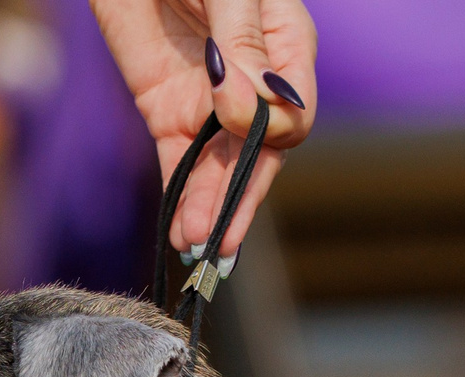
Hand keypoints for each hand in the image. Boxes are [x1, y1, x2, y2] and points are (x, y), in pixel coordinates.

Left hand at [90, 0, 315, 259]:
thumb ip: (241, 41)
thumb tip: (249, 109)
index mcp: (286, 48)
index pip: (294, 114)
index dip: (271, 131)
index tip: (238, 117)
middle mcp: (255, 84)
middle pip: (260, 157)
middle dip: (240, 200)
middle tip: (218, 242)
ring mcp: (212, 101)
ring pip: (221, 170)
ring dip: (211, 211)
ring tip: (194, 248)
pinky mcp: (169, 109)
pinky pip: (181, 165)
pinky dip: (182, 200)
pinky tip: (181, 236)